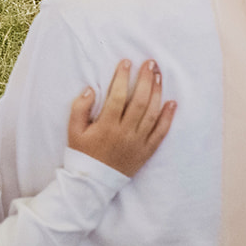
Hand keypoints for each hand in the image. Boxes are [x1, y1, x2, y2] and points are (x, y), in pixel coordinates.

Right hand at [67, 59, 175, 176]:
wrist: (93, 182)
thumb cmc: (82, 153)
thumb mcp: (73, 131)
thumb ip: (79, 108)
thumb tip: (90, 89)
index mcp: (106, 126)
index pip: (117, 96)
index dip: (122, 77)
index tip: (126, 63)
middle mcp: (125, 133)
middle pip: (139, 101)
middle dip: (145, 79)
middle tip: (150, 63)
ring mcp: (138, 142)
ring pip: (152, 114)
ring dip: (157, 92)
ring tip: (159, 76)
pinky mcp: (146, 151)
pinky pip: (161, 132)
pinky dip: (168, 117)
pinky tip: (172, 102)